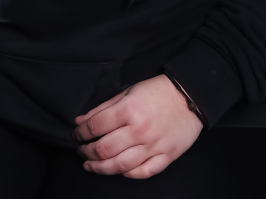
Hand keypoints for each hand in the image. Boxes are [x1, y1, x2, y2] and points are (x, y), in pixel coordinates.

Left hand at [73, 74, 203, 178]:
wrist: (189, 95)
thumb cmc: (156, 91)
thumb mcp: (127, 92)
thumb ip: (103, 108)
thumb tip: (80, 121)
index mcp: (128, 110)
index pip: (95, 127)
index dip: (81, 133)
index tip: (76, 134)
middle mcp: (139, 131)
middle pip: (104, 149)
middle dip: (86, 152)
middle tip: (80, 150)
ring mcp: (153, 146)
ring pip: (120, 166)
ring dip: (100, 167)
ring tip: (90, 165)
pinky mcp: (166, 156)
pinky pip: (143, 172)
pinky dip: (128, 174)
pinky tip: (118, 170)